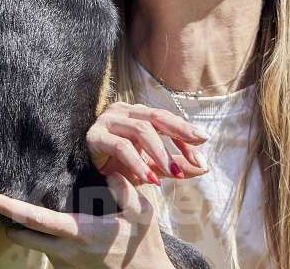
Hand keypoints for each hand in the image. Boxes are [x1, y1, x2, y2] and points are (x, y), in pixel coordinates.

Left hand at [0, 173, 171, 267]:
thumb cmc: (143, 246)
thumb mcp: (141, 213)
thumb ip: (123, 187)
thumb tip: (108, 169)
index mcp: (79, 232)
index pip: (33, 218)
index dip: (5, 206)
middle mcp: (64, 251)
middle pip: (21, 234)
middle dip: (9, 219)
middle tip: (2, 201)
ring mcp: (63, 264)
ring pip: (36, 243)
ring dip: (36, 229)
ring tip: (57, 213)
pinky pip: (50, 251)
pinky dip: (51, 239)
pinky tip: (74, 231)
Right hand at [86, 102, 208, 184]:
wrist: (85, 179)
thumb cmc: (119, 168)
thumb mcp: (152, 167)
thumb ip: (175, 165)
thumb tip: (204, 169)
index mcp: (137, 113)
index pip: (166, 119)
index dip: (186, 134)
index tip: (203, 152)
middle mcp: (123, 111)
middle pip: (157, 117)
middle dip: (180, 135)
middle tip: (196, 157)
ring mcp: (107, 121)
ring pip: (141, 130)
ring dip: (160, 153)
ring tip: (173, 173)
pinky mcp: (95, 136)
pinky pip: (121, 147)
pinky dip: (138, 163)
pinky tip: (149, 179)